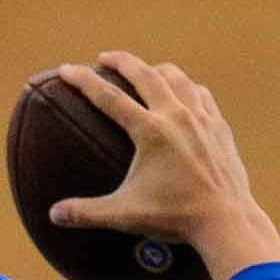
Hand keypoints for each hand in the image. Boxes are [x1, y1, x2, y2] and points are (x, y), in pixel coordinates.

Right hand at [50, 50, 279, 279]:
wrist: (226, 221)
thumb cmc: (174, 217)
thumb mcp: (125, 215)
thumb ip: (86, 212)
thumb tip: (53, 215)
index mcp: (150, 132)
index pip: (109, 97)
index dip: (84, 81)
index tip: (67, 69)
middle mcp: (176, 116)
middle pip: (144, 74)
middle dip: (121, 61)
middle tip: (104, 57)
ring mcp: (202, 118)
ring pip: (176, 78)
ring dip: (156, 70)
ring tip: (144, 72)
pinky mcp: (219, 127)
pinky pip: (201, 95)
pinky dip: (186, 88)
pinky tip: (182, 93)